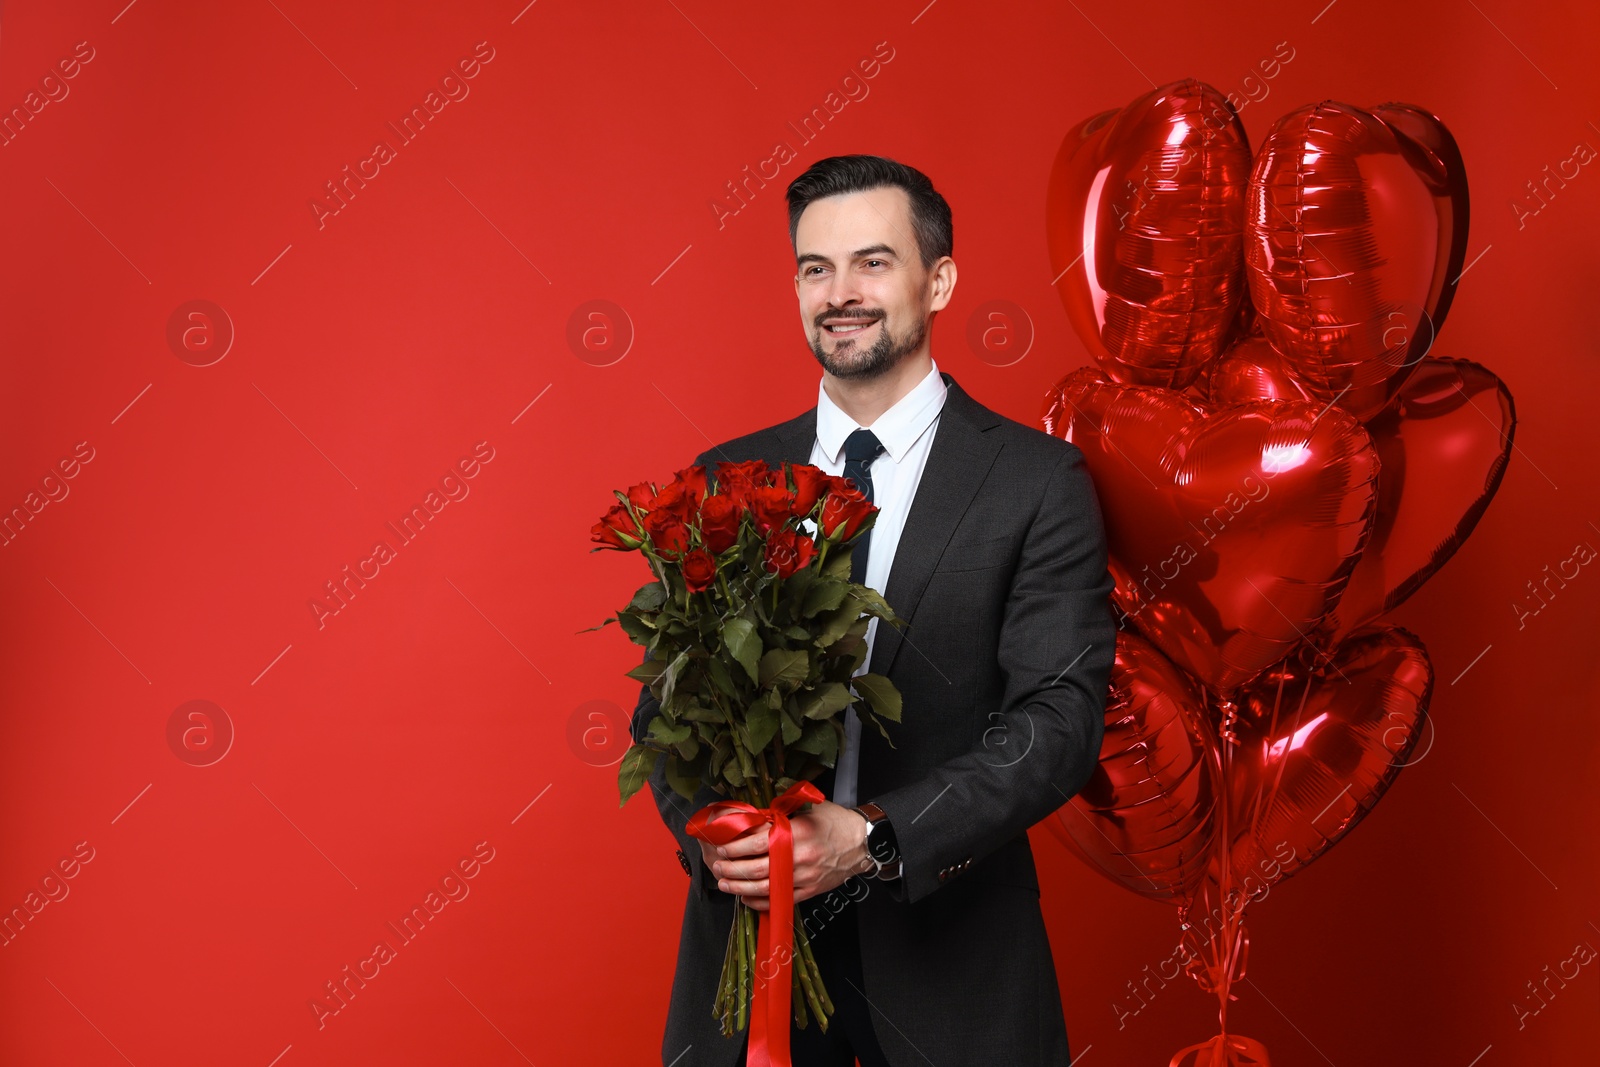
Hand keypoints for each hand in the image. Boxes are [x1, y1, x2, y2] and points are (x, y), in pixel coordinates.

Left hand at [708, 801, 874, 911]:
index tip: (724, 847)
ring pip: (766, 888)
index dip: (737, 847)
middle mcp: (800, 858)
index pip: (759, 842)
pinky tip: (747, 898)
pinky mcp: (810, 891)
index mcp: (797, 833)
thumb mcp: (807, 809)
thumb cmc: (834, 822)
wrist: (862, 843)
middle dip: (733, 869)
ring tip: (725, 883)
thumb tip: (750, 820)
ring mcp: (805, 878)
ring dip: (741, 888)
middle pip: (758, 868)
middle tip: (718, 866)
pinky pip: (780, 900)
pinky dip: (761, 902)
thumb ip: (780, 815)